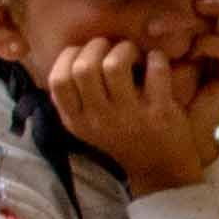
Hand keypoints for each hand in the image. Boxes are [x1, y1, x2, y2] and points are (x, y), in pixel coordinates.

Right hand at [44, 34, 218, 197]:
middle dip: (97, 46)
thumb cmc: (122, 137)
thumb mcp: (88, 125)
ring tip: (133, 54)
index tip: (86, 53)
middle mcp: (99, 120)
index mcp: (77, 121)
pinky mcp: (160, 115)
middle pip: (83, 68)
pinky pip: (156, 71)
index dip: (70, 56)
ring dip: (124, 49)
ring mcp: (129, 118)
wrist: (160, 171)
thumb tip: (69, 54)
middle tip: (111, 49)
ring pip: (114, 66)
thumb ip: (75, 98)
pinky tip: (156, 61)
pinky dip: (157, 58)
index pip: (58, 81)